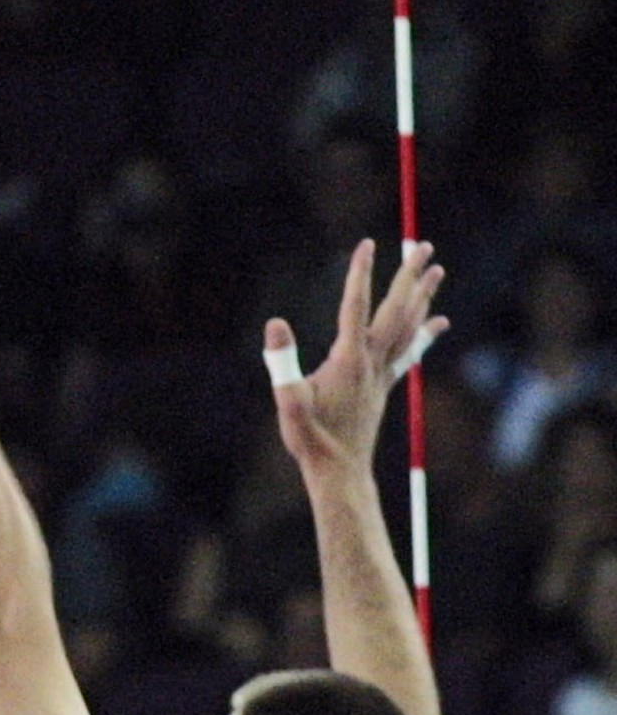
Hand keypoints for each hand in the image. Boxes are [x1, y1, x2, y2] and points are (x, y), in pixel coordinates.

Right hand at [265, 239, 448, 474]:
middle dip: (410, 277)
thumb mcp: (288, 400)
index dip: (361, 274)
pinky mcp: (384, 385)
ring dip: (423, 297)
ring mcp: (382, 374)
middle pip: (397, 310)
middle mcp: (372, 362)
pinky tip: (438, 322)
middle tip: (425, 246)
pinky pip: (410, 352)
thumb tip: (275, 324)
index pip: (356, 306)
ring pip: (409, 327)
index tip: (367, 244)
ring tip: (436, 271)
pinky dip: (425, 333)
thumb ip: (282, 363)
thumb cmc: (311, 438)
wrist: (339, 470)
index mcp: (348, 360)